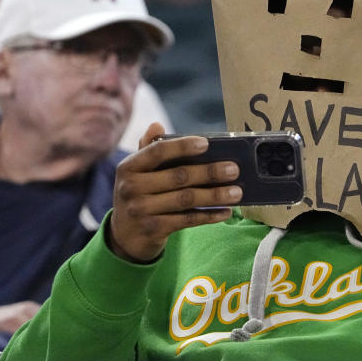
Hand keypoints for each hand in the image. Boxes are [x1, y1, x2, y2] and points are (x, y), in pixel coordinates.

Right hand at [108, 122, 241, 262]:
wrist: (125, 235)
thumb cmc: (139, 194)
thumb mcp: (138, 172)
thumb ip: (149, 149)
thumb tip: (157, 125)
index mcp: (129, 166)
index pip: (157, 151)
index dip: (182, 146)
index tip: (207, 143)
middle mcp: (131, 188)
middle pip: (178, 177)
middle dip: (210, 172)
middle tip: (234, 169)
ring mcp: (141, 210)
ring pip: (186, 199)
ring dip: (215, 195)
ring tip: (237, 192)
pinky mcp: (153, 229)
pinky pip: (187, 220)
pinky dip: (209, 216)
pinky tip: (225, 211)